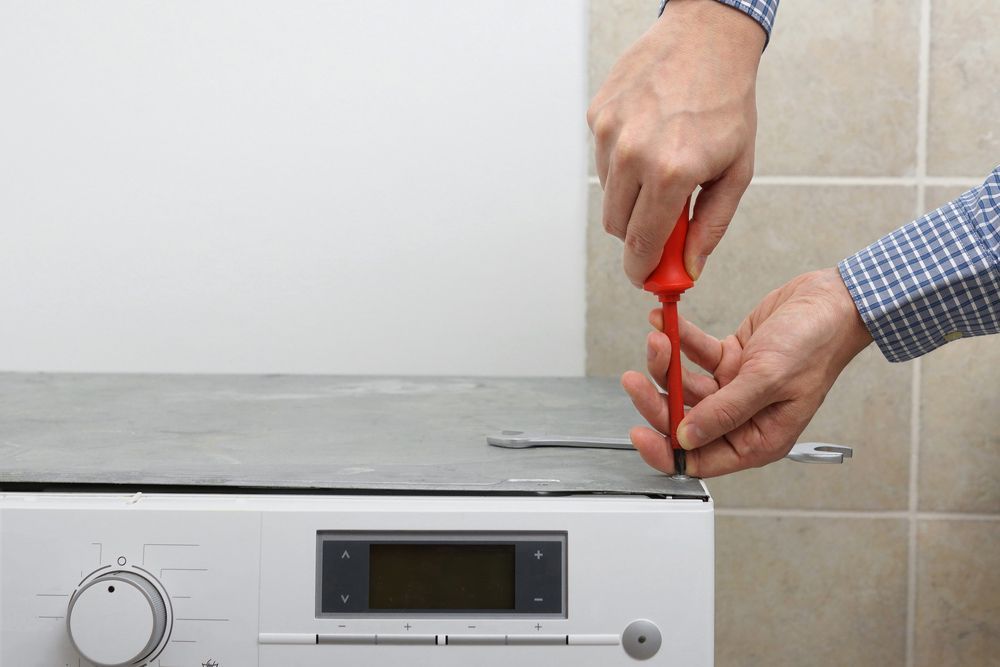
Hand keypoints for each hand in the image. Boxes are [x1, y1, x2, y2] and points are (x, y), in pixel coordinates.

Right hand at [587, 0, 764, 285]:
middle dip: (637, 233)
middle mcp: (633, 153)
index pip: (640, 243)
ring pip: (608, 195)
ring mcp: (610, 132)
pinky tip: (648, 138)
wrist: (707, 40)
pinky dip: (622, 163)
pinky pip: (602, 161)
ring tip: (662, 164)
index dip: (641, 269)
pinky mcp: (597, 116)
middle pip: (616, 226)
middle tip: (663, 222)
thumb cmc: (726, 102)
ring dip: (630, 195)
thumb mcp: (736, 171)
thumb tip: (689, 267)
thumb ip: (710, 226)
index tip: (645, 276)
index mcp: (671, 172)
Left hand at [622, 268, 872, 476]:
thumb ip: (724, 412)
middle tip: (635, 381)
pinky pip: (694, 355)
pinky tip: (662, 324)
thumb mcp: (768, 380)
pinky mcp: (730, 360)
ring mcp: (734, 388)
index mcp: (758, 439)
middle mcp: (743, 418)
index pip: (700, 460)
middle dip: (657, 402)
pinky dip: (678, 341)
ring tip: (658, 340)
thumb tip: (686, 438)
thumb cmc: (817, 344)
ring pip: (684, 386)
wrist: (834, 301)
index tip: (639, 433)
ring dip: (666, 365)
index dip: (665, 451)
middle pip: (684, 422)